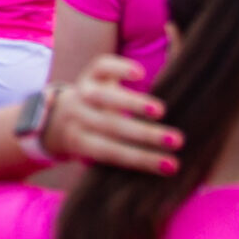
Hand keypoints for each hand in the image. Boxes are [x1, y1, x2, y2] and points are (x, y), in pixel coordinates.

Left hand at [43, 55, 178, 173]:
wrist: (60, 115)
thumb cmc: (94, 140)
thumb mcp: (99, 153)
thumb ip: (123, 158)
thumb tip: (170, 170)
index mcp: (79, 141)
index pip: (111, 152)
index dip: (140, 159)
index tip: (172, 166)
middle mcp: (78, 116)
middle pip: (110, 126)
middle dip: (145, 134)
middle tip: (177, 141)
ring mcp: (81, 92)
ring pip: (105, 96)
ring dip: (134, 104)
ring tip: (161, 111)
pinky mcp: (88, 73)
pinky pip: (101, 67)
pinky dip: (119, 69)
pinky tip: (140, 74)